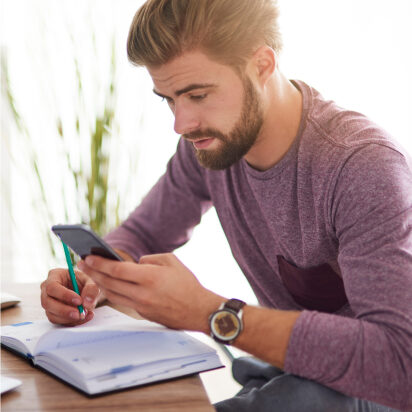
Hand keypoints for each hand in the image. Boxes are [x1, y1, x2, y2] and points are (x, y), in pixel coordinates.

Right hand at [40, 268, 100, 324]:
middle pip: (47, 303)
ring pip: (51, 314)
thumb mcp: (90, 280)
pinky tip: (84, 317)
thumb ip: (91, 289)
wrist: (84, 291)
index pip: (52, 286)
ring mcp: (48, 303)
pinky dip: (71, 322)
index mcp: (54, 276)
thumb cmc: (83, 282)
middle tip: (80, 314)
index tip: (79, 301)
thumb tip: (86, 303)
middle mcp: (46, 289)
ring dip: (68, 318)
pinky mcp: (52, 313)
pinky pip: (58, 321)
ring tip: (84, 315)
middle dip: (64, 310)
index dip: (64, 295)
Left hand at [77, 253, 224, 331]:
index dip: (100, 263)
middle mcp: (142, 293)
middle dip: (93, 272)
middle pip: (110, 282)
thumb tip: (136, 263)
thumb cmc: (187, 283)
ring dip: (99, 283)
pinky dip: (113, 292)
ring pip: (112, 294)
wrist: (198, 310)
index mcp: (149, 277)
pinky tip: (108, 285)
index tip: (87, 256)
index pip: (117, 269)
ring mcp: (141, 306)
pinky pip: (123, 301)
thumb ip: (150, 259)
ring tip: (90, 273)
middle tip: (81, 263)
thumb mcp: (171, 261)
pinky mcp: (142, 314)